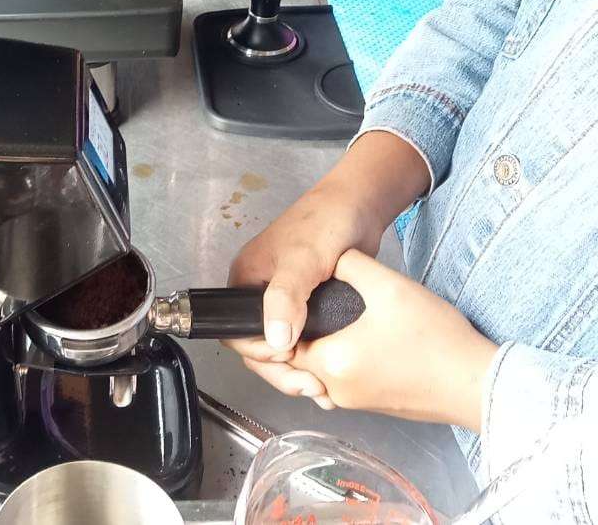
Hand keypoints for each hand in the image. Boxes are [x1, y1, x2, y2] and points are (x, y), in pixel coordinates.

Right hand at [224, 186, 384, 406]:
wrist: (361, 206)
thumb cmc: (325, 224)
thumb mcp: (303, 260)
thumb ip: (285, 298)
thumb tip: (276, 341)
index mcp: (245, 280)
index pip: (236, 331)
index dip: (259, 352)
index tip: (290, 360)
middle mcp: (260, 294)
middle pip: (258, 347)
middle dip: (281, 371)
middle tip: (312, 386)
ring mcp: (286, 302)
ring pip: (282, 348)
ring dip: (298, 371)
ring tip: (324, 390)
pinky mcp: (310, 307)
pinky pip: (303, 342)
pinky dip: (314, 361)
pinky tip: (330, 377)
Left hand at [289, 250, 497, 430]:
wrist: (476, 381)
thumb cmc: (434, 338)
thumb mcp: (388, 285)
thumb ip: (350, 265)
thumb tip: (332, 258)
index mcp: (330, 363)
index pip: (280, 344)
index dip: (281, 319)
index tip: (290, 297)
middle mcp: (336, 391)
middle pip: (297, 360)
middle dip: (300, 332)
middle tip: (310, 302)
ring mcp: (356, 403)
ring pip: (319, 372)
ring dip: (321, 348)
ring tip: (332, 317)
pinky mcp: (376, 406)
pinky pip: (343, 382)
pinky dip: (342, 362)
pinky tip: (358, 337)